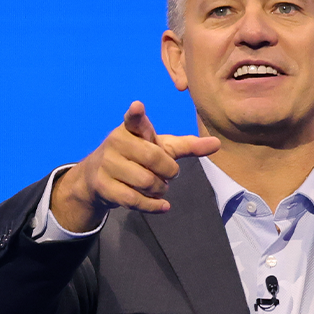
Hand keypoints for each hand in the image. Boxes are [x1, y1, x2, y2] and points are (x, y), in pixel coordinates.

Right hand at [50, 101, 220, 230]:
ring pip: (145, 182)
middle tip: (168, 175)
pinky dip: (152, 206)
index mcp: (131, 129)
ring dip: (159, 189)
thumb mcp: (160, 147)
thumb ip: (187, 146)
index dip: (136, 114)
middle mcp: (116, 142)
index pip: (133, 119)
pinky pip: (134, 200)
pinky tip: (163, 206)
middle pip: (154, 159)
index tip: (138, 107)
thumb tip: (217, 143)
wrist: (96, 177)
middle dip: (168, 171)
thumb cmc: (135, 158)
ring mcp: (107, 164)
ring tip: (157, 187)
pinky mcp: (103, 186)